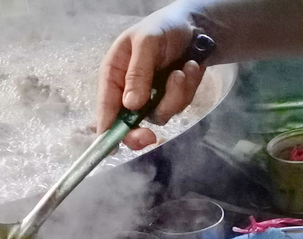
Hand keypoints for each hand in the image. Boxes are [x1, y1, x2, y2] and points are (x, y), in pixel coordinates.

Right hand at [96, 6, 205, 149]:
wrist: (197, 26)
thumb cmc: (163, 28)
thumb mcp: (147, 42)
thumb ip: (137, 72)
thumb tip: (129, 105)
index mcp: (114, 74)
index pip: (106, 106)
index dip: (106, 129)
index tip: (110, 148)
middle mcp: (129, 90)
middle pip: (127, 124)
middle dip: (138, 131)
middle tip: (149, 137)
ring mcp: (150, 98)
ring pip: (158, 115)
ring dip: (174, 95)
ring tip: (182, 70)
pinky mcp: (170, 99)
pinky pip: (178, 106)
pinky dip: (187, 88)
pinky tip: (190, 67)